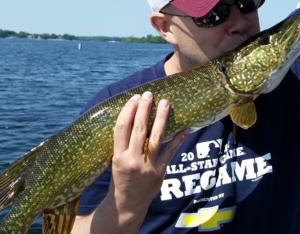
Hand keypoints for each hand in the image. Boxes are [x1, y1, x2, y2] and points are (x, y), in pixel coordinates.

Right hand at [103, 91, 187, 229]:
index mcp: (118, 155)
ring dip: (161, 119)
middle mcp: (132, 160)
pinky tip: (184, 127)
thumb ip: (122, 143)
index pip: (121, 128)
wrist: (128, 204)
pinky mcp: (160, 171)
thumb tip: (132, 117)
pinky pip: (170, 151)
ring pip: (156, 138)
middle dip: (144, 109)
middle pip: (139, 130)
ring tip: (165, 103)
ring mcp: (147, 166)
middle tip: (149, 94)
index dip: (128, 111)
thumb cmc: (120, 178)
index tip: (134, 98)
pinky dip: (178, 139)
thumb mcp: (115, 160)